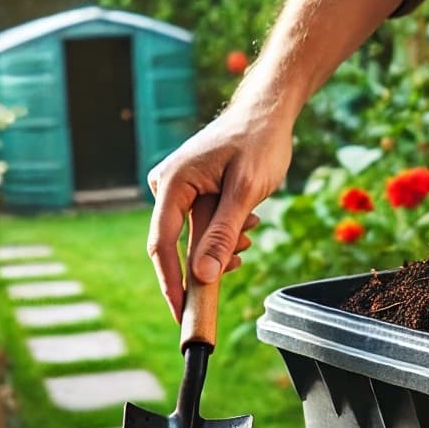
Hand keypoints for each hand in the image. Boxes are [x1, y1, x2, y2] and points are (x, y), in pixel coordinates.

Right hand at [146, 103, 293, 320]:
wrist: (267, 113)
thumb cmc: (259, 143)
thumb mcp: (245, 192)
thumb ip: (222, 235)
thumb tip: (202, 276)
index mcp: (172, 183)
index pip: (162, 244)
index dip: (171, 284)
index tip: (182, 315)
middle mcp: (166, 187)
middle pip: (176, 245)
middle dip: (208, 260)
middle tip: (242, 258)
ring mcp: (175, 190)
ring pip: (192, 239)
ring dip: (222, 245)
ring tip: (250, 227)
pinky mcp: (188, 194)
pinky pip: (199, 228)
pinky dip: (223, 234)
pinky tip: (245, 224)